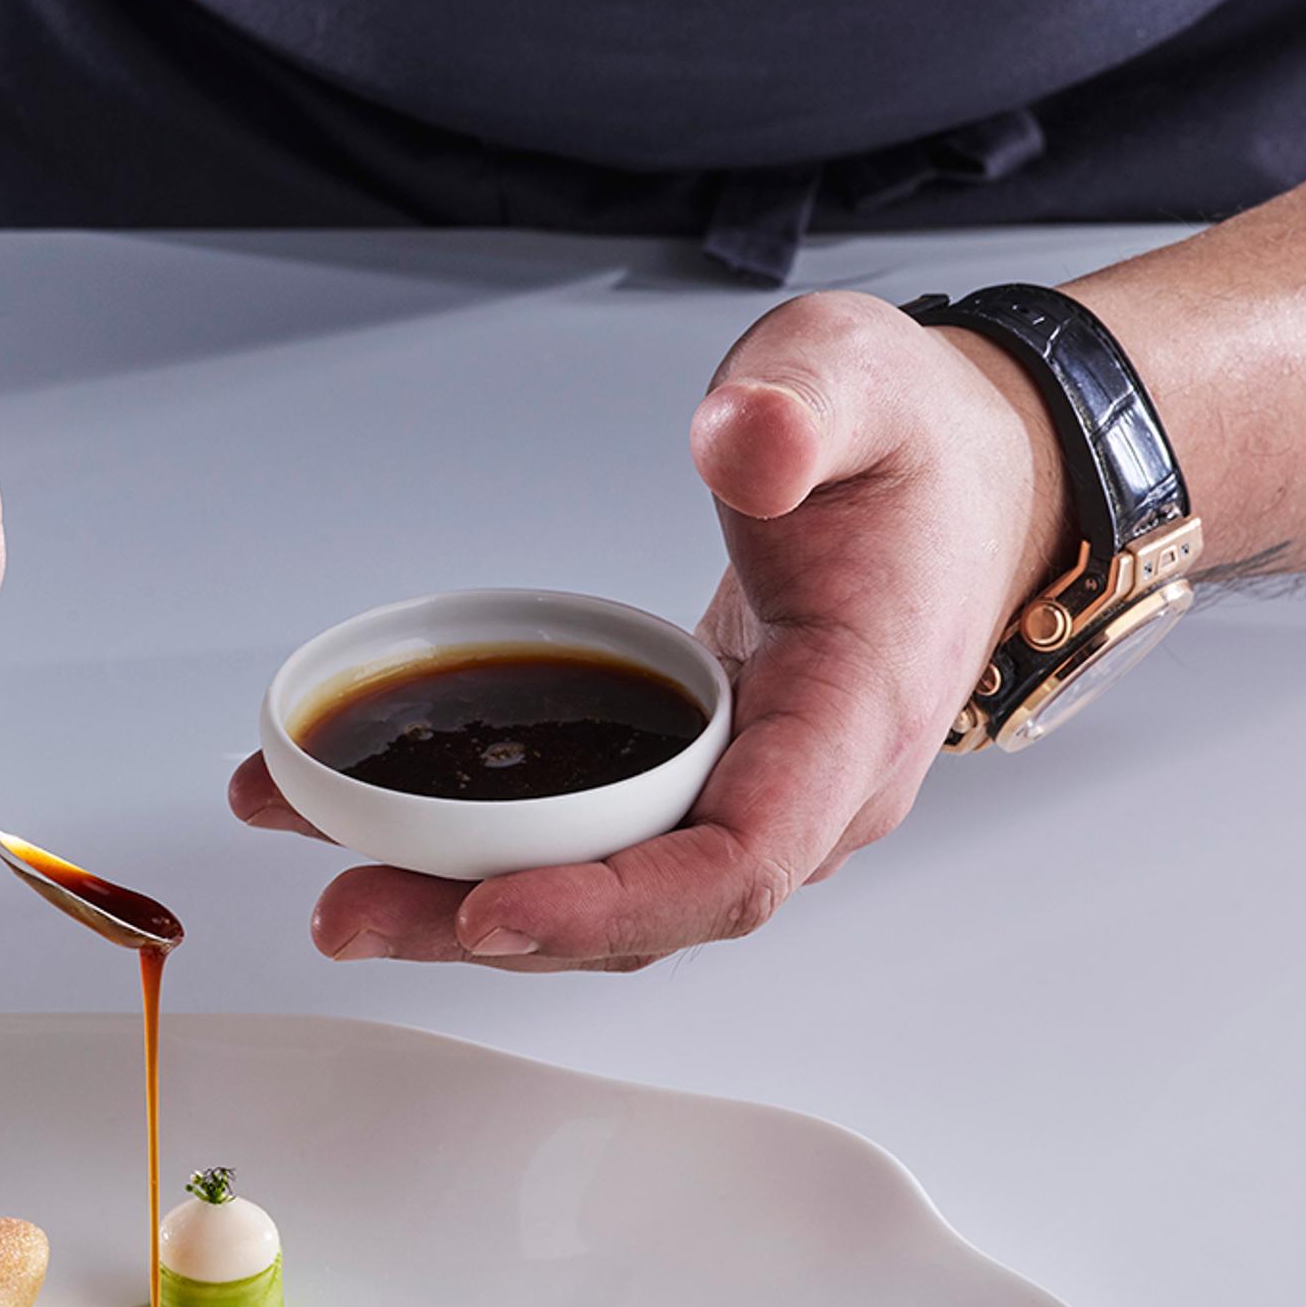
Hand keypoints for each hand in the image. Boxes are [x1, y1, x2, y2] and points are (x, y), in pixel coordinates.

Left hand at [229, 291, 1067, 969]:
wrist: (968, 485)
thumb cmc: (914, 451)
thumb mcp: (858, 376)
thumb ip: (803, 405)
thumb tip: (745, 444)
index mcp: (855, 715)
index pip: (741, 860)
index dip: (613, 901)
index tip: (495, 906)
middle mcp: (812, 795)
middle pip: (651, 913)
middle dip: (496, 929)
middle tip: (349, 912)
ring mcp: (758, 800)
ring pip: (614, 901)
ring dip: (470, 913)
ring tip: (337, 892)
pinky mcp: (703, 786)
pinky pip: (597, 852)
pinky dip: (483, 855)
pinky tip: (368, 825)